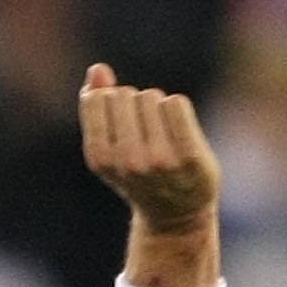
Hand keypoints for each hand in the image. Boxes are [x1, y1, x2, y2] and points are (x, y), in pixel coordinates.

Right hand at [78, 63, 219, 235]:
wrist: (175, 215)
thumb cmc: (138, 173)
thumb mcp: (108, 145)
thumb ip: (96, 105)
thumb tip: (97, 70)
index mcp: (100, 160)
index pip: (98, 98)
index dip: (109, 102)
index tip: (120, 126)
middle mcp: (128, 162)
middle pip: (125, 94)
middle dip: (134, 105)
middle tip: (144, 135)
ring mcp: (159, 161)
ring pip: (152, 97)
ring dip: (158, 108)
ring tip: (163, 137)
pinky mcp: (189, 157)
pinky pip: (176, 104)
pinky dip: (178, 110)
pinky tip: (180, 132)